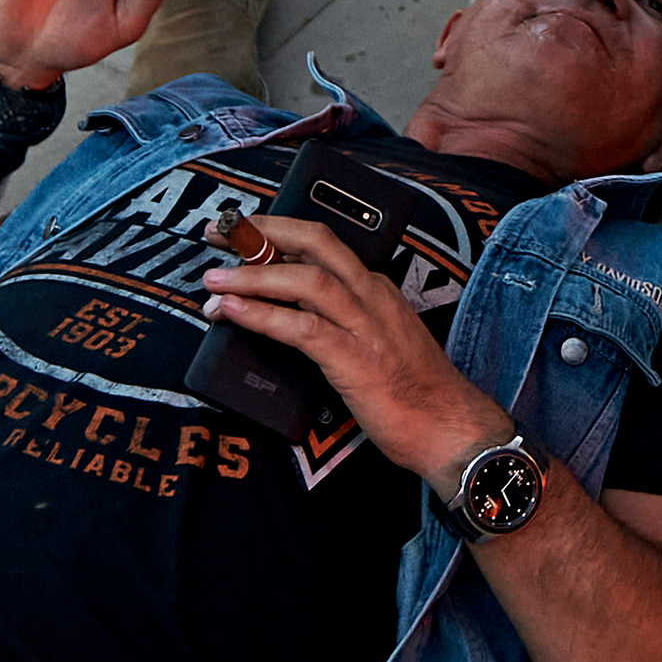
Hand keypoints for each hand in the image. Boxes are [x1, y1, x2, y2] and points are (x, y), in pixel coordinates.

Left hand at [199, 214, 506, 480]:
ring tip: (213, 280)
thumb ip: (345, 323)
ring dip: (253, 276)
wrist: (448, 430)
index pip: (326, 244)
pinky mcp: (355, 360)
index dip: (281, 231)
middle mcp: (373, 297)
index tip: (245, 230)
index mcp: (378, 290)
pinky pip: (302, 328)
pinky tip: (232, 312)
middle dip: (265, 231)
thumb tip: (288, 315)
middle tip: (220, 232)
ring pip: (306, 280)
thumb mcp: (380, 343)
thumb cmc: (414, 395)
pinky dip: (262, 314)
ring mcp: (367, 326)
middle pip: (317, 242)